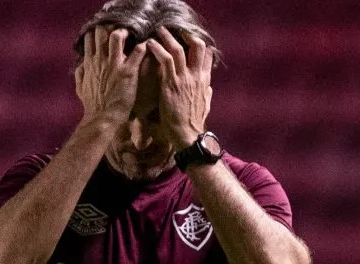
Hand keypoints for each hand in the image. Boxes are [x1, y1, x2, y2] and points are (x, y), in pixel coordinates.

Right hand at [76, 27, 148, 125]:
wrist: (103, 119)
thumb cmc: (93, 106)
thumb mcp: (80, 88)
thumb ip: (80, 73)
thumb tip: (80, 64)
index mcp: (90, 63)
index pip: (91, 37)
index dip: (99, 31)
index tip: (107, 32)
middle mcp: (100, 60)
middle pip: (102, 31)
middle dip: (111, 27)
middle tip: (122, 31)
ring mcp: (114, 65)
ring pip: (117, 36)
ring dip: (126, 32)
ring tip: (133, 35)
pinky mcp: (128, 72)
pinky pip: (138, 51)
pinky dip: (144, 46)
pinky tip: (147, 47)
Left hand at [146, 27, 213, 148]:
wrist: (188, 135)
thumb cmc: (194, 124)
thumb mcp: (205, 106)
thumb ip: (207, 94)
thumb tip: (209, 88)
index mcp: (204, 80)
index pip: (207, 55)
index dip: (200, 44)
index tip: (190, 39)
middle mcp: (196, 76)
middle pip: (197, 46)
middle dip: (186, 34)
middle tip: (175, 30)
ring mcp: (184, 79)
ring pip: (178, 49)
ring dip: (168, 37)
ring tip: (159, 31)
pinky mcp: (171, 83)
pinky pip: (164, 60)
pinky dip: (157, 49)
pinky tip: (150, 44)